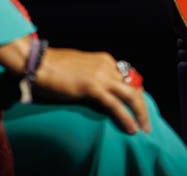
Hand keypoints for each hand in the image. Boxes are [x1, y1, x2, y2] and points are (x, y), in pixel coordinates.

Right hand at [32, 47, 152, 133]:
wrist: (39, 63)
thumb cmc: (54, 66)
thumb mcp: (80, 67)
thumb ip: (92, 75)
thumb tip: (98, 88)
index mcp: (104, 59)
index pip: (127, 77)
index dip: (135, 93)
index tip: (138, 105)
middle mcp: (107, 65)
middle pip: (133, 86)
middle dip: (142, 105)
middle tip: (147, 120)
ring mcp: (101, 75)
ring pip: (130, 95)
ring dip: (140, 112)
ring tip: (145, 127)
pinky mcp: (93, 87)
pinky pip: (115, 105)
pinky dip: (126, 117)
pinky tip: (132, 128)